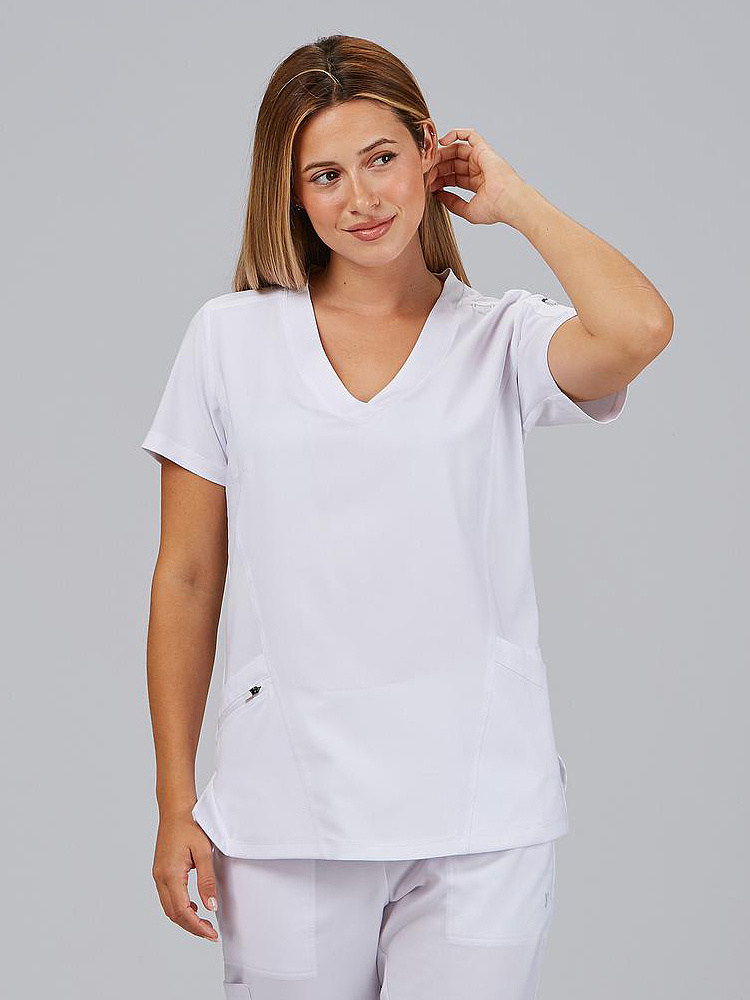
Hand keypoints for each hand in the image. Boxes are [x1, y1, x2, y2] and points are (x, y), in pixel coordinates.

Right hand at [152, 813, 219, 940]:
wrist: (175, 810)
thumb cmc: (190, 826)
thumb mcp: (204, 853)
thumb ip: (207, 881)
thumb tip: (211, 906)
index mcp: (171, 875)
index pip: (182, 911)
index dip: (197, 926)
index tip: (211, 934)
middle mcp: (160, 878)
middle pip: (174, 914)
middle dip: (191, 927)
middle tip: (210, 933)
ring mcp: (158, 875)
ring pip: (169, 907)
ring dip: (185, 918)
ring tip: (203, 923)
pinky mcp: (160, 871)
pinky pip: (168, 897)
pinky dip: (179, 906)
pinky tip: (193, 905)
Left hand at [428, 127, 529, 226]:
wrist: (508, 201)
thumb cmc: (494, 209)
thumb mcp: (467, 210)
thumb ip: (452, 203)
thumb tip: (439, 195)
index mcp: (477, 183)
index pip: (453, 177)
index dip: (440, 179)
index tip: (429, 184)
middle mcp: (479, 169)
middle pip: (452, 163)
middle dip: (438, 167)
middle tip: (427, 172)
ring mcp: (481, 158)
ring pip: (457, 150)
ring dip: (442, 154)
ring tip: (431, 160)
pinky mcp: (483, 149)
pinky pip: (469, 135)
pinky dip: (456, 133)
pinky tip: (442, 142)